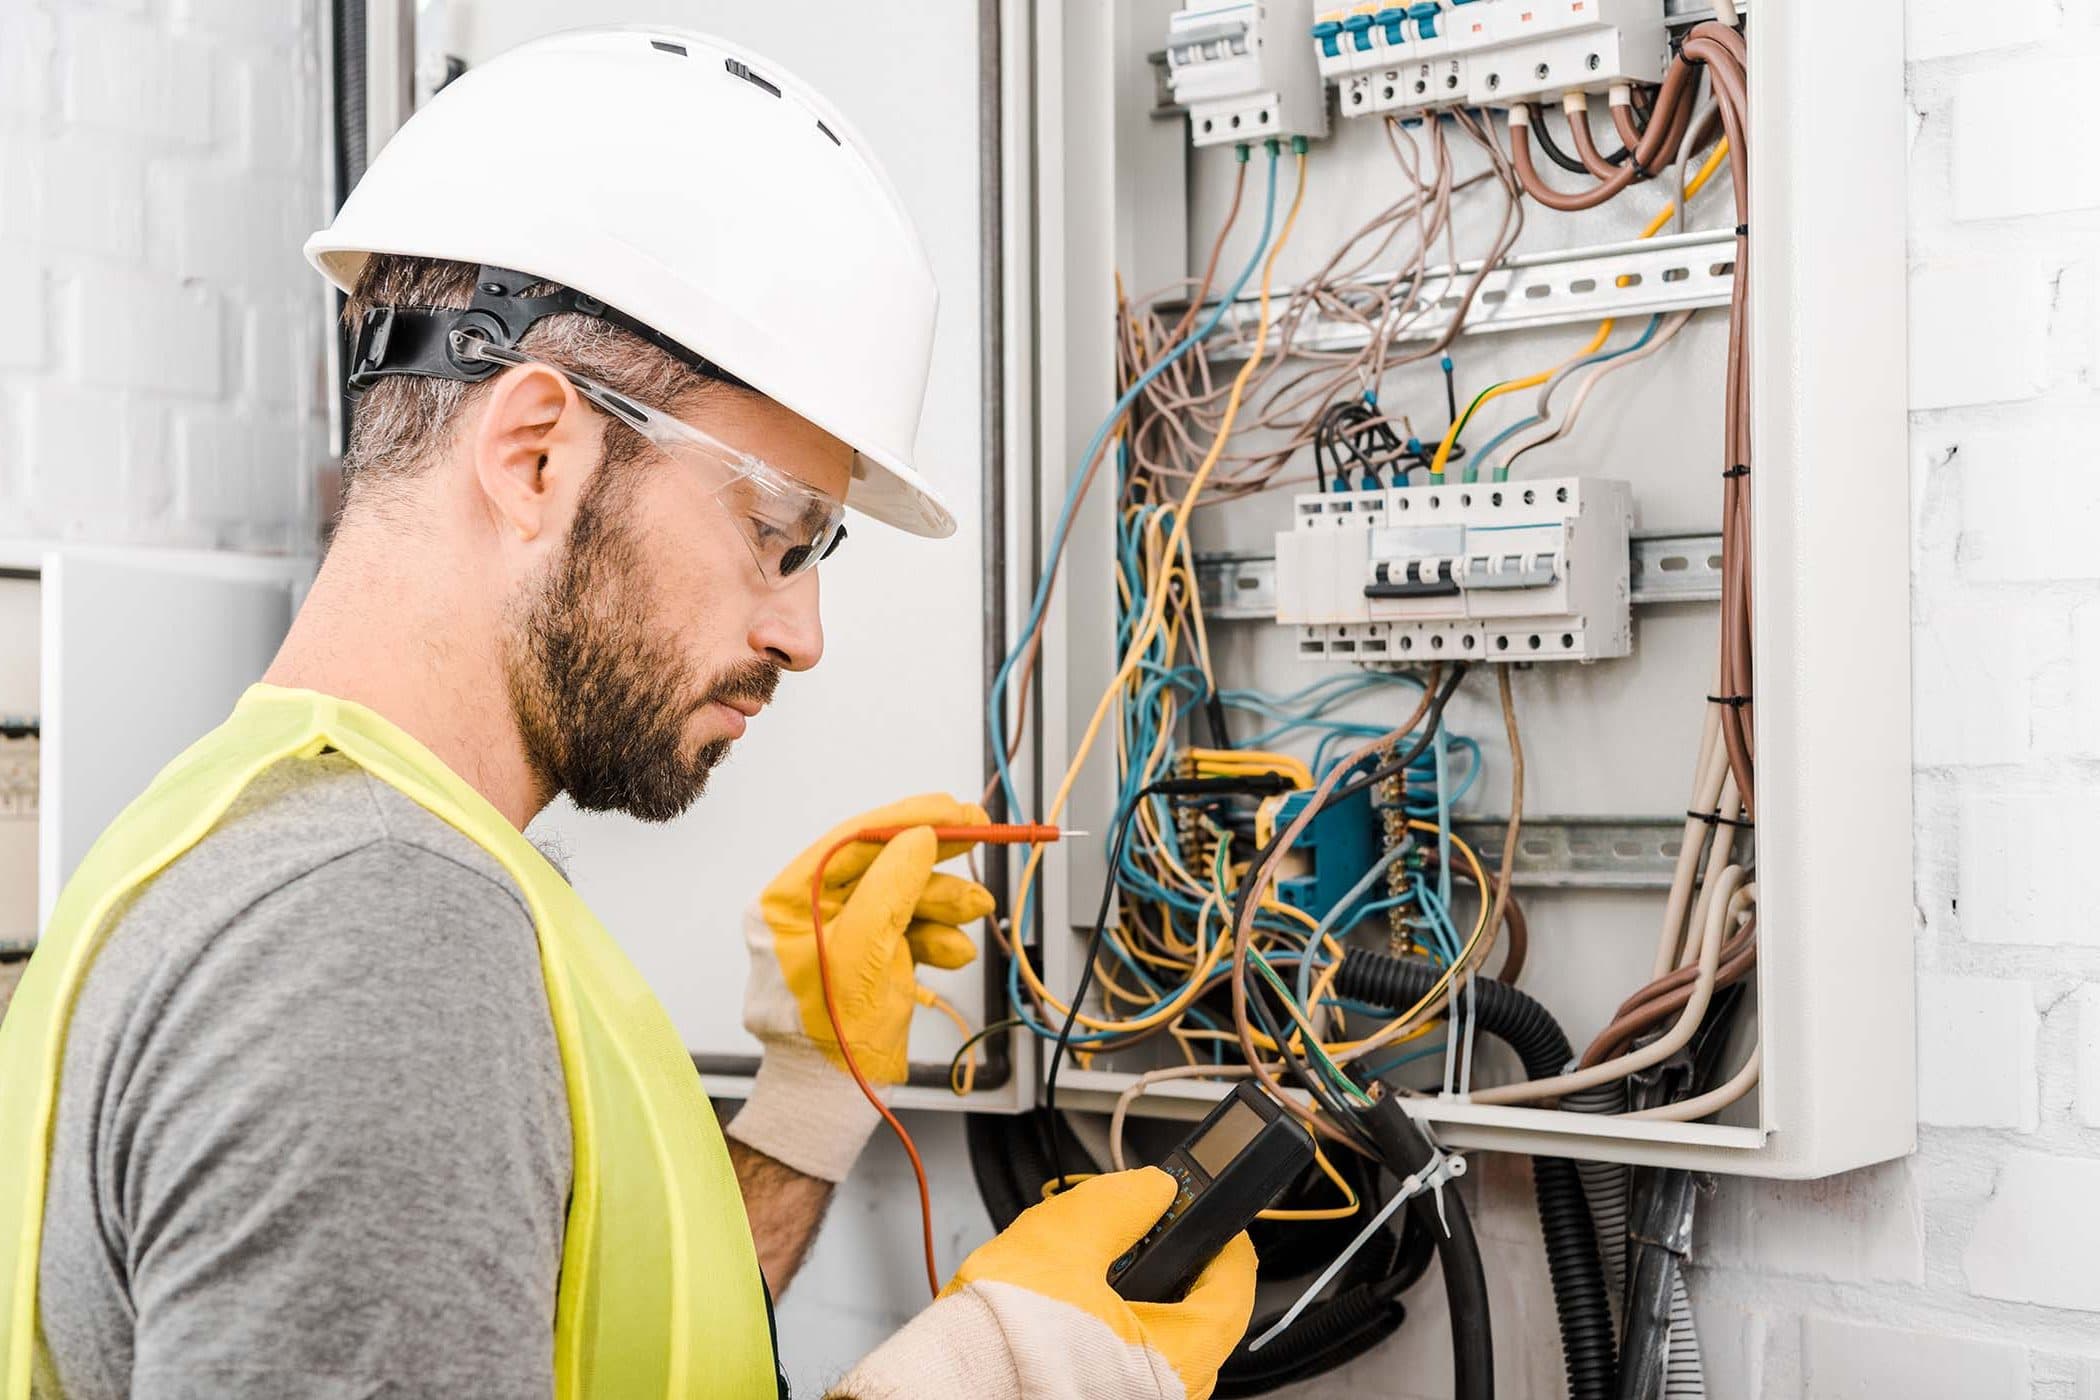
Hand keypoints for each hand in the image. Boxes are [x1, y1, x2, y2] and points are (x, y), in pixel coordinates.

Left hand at [726, 795, 993, 1181]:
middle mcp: (812, 912)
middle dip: (935, 861)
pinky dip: (937, 936)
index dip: (906, 819)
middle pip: (883, 863)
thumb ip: (890, 889)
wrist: (835, 1100)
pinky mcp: (872, 957)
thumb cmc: (830, 1038)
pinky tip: (952, 951)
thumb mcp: (862, 955)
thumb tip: (917, 836)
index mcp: (788, 902)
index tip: (952, 809)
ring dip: (945, 902)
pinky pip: (910, 929)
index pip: (851, 841)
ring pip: (905, 896)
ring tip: (976, 909)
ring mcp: (845, 934)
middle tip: (979, 836)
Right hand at [833, 1169, 1258, 1399]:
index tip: (1207, 1213)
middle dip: (1171, 1267)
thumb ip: (1119, 1205)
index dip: (1224, 1239)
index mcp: (1179, 1357)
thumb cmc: (999, 1342)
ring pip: (1157, 1345)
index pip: (1234, 1289)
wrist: (939, 1393)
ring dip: (1135, 1303)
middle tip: (1142, 1231)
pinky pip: (1123, 1370)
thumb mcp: (1062, 1241)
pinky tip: (1067, 1313)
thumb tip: (1152, 1187)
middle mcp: (1168, 1396)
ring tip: (1090, 1269)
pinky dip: (1108, 1336)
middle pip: (1198, 1318)